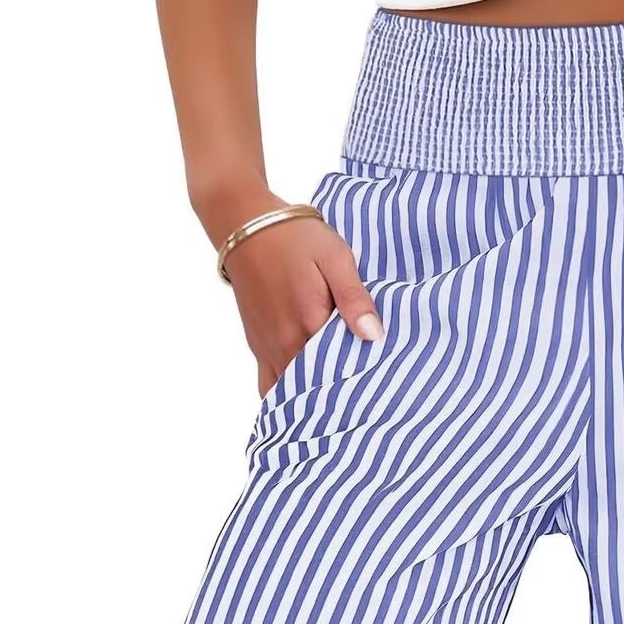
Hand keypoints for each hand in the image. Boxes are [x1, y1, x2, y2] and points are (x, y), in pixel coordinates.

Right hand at [220, 197, 380, 397]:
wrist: (245, 225)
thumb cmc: (293, 237)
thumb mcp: (335, 257)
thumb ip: (354, 298)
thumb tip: (373, 336)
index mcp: (309, 325)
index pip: (341, 371)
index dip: (361, 380)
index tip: (379, 384)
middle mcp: (285, 345)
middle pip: (316, 389)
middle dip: (339, 395)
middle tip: (363, 397)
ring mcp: (268, 350)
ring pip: (291, 393)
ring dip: (312, 398)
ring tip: (336, 398)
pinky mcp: (258, 348)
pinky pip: (269, 388)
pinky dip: (287, 396)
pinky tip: (305, 395)